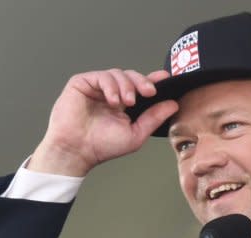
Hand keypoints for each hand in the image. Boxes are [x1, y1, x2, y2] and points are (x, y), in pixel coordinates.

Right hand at [29, 69, 178, 175]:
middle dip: (142, 81)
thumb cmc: (101, 146)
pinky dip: (110, 86)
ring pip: (117, 74)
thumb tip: (173, 105)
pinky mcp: (82, 83)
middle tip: (149, 92)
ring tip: (127, 102)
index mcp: (124, 105)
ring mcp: (97, 88)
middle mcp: (111, 94)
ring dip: (126, 86)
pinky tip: (113, 100)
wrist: (77, 150)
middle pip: (131, 76)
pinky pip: (101, 76)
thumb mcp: (136, 134)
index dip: (152, 80)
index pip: (140, 87)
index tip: (165, 78)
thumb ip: (153, 118)